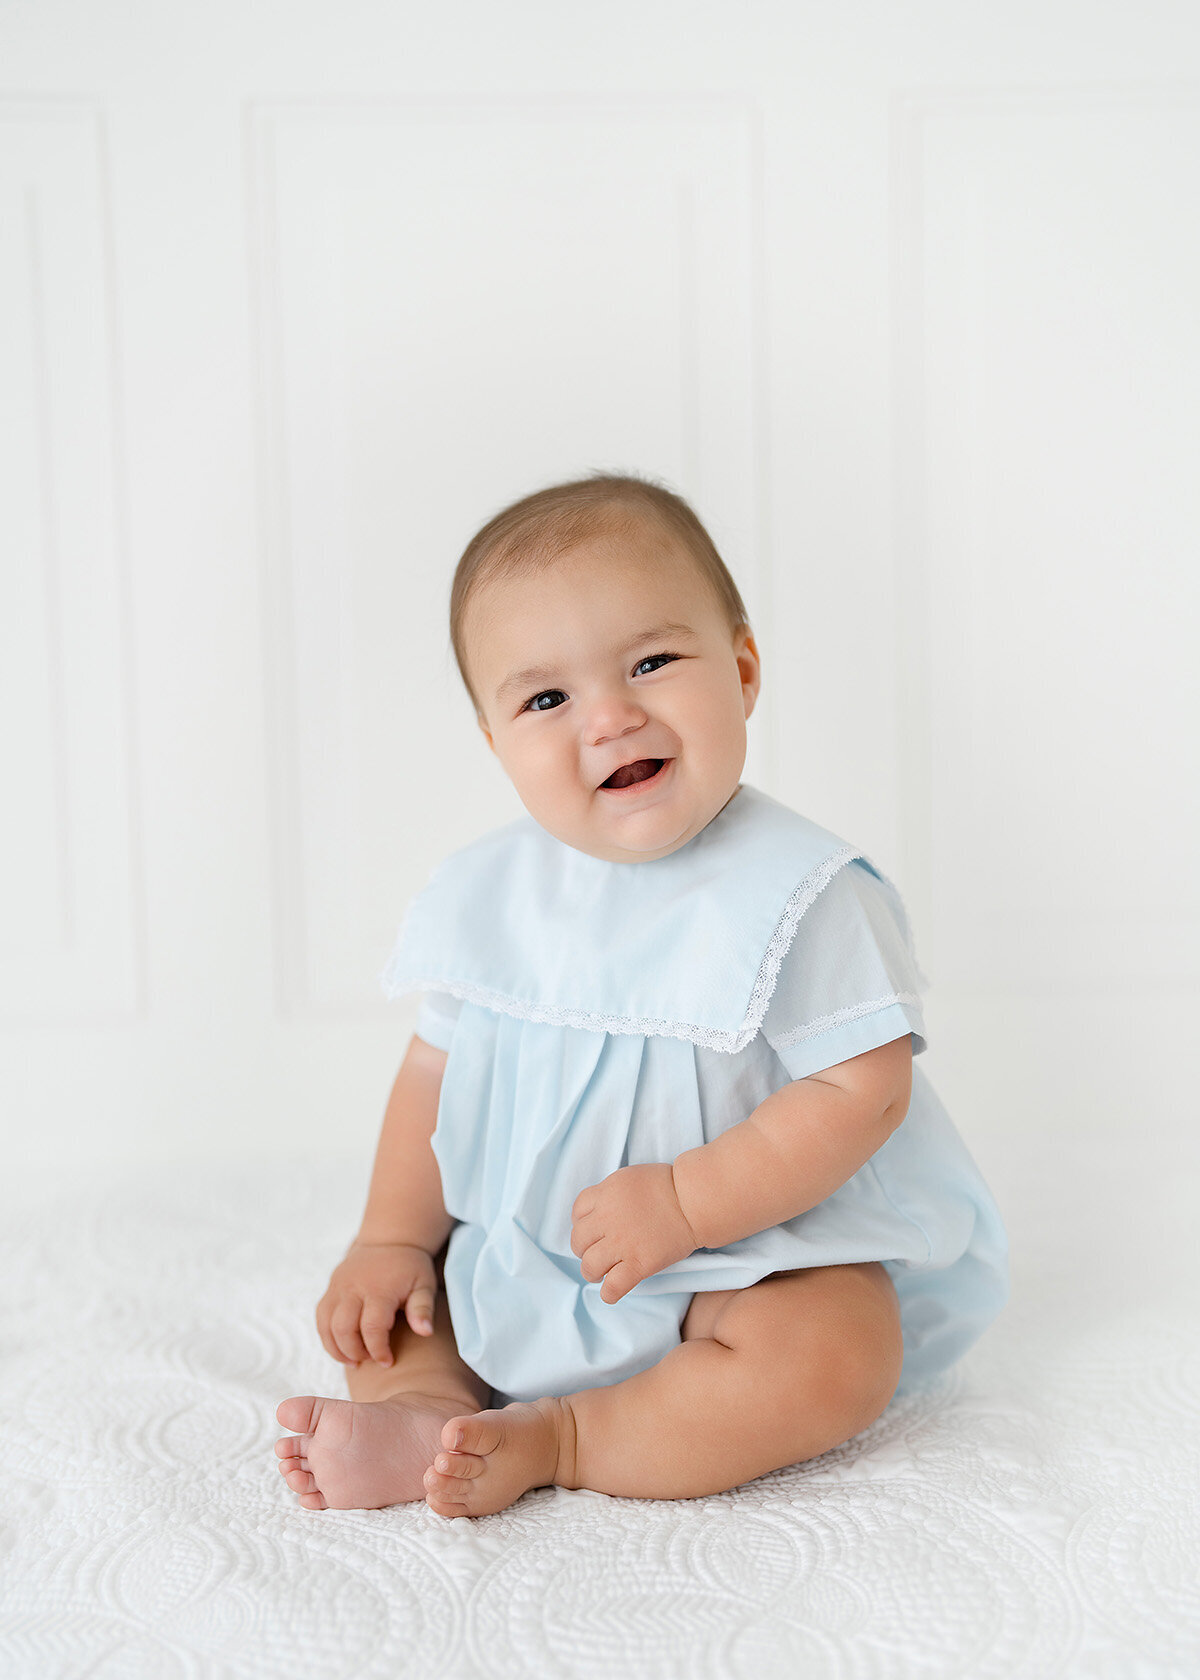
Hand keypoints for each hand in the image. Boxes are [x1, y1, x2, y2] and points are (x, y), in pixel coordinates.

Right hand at [315, 1240, 437, 1366]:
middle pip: (343, 1329)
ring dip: (337, 1349)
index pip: (372, 1328)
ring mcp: (338, 1287)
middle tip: (369, 1360)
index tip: (388, 1362)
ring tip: (354, 1360)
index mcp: (379, 1289)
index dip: (378, 1351)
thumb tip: (426, 1332)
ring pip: (326, 1325)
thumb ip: (423, 1308)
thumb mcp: (424, 1284)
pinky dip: (327, 1337)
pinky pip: (321, 1318)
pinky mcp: (330, 1288)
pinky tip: (342, 1347)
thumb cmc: (410, 1267)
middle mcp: (354, 1288)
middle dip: (354, 1352)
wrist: (389, 1240)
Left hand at [570, 1163, 699, 1303]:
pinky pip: (613, 1287)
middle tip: (598, 1252)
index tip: (593, 1231)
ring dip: (593, 1272)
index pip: (578, 1212)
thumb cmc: (669, 1186)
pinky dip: (608, 1293)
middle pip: (578, 1240)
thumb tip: (601, 1210)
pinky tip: (612, 1291)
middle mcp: (608, 1218)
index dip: (582, 1223)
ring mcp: (622, 1242)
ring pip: (589, 1266)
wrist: (694, 1201)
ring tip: (602, 1273)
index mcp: (606, 1193)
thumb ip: (612, 1193)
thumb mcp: (631, 1177)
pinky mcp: (638, 1264)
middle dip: (585, 1249)